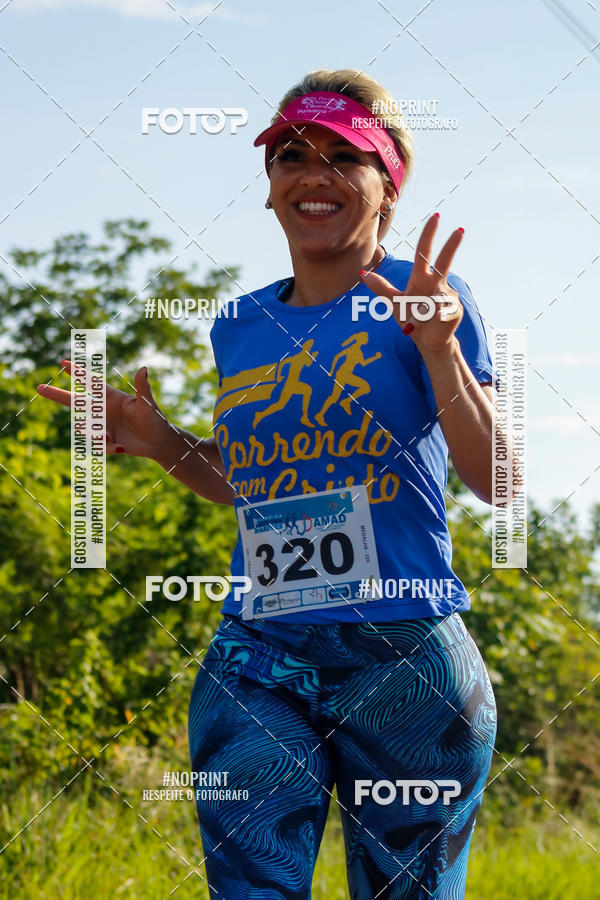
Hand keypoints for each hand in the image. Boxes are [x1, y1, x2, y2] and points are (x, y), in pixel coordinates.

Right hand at [37, 361, 171, 458]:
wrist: (158, 443)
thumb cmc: (156, 420)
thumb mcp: (148, 405)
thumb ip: (143, 389)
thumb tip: (144, 369)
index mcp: (111, 397)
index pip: (91, 382)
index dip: (78, 373)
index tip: (62, 362)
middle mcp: (103, 410)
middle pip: (76, 401)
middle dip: (58, 395)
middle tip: (39, 387)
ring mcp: (102, 426)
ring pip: (86, 429)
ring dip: (96, 435)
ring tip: (111, 437)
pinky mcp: (104, 441)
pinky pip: (97, 446)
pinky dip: (108, 448)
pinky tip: (122, 448)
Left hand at [361, 214, 463, 356]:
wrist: (426, 340)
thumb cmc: (412, 318)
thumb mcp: (395, 302)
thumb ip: (381, 288)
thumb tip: (364, 274)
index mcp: (421, 278)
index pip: (424, 253)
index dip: (428, 235)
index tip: (435, 217)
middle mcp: (436, 284)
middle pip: (444, 262)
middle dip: (451, 246)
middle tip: (459, 230)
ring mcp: (447, 296)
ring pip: (439, 294)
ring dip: (427, 308)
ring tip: (420, 319)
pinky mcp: (454, 311)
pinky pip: (445, 310)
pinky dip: (439, 313)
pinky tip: (435, 317)